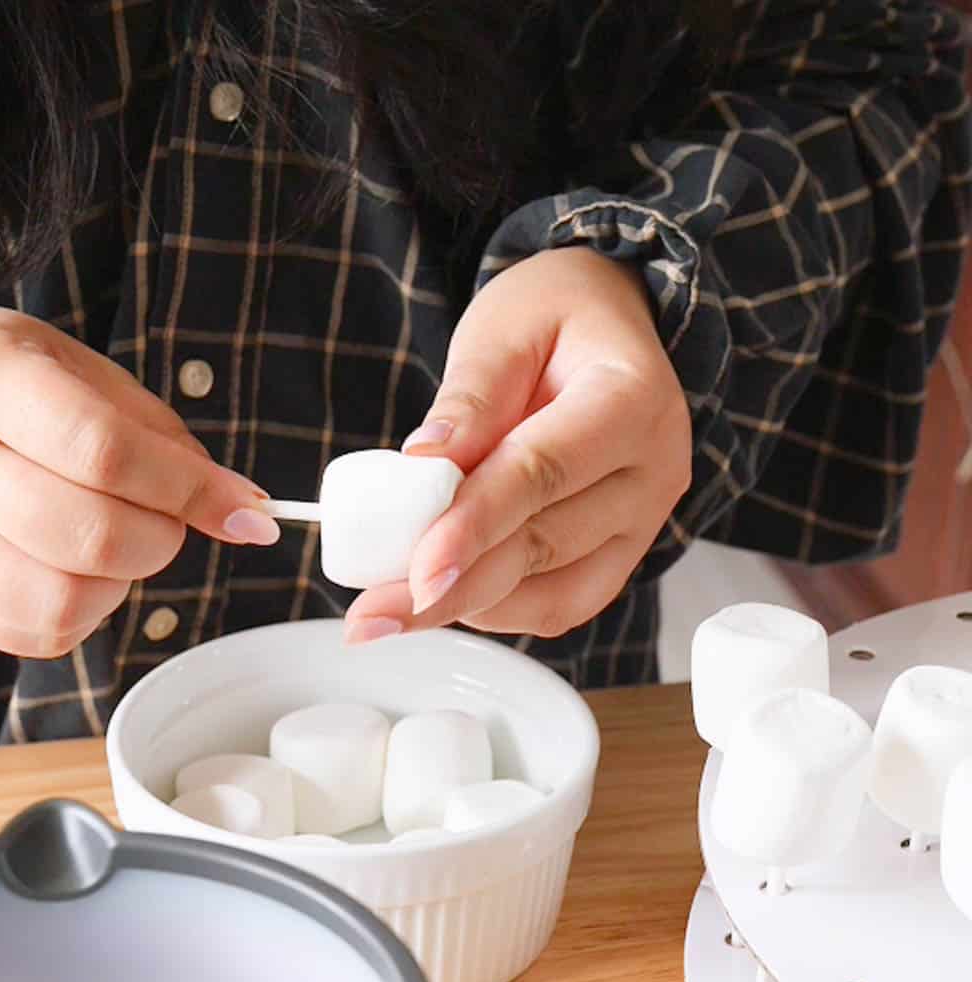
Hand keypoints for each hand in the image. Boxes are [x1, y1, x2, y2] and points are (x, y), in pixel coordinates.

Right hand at [0, 305, 278, 656]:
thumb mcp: (73, 366)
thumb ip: (158, 435)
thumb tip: (239, 508)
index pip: (103, 452)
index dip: (190, 491)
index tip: (248, 511)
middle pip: (85, 537)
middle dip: (160, 540)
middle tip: (167, 518)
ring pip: (55, 602)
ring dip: (119, 587)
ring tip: (117, 547)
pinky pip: (28, 635)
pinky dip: (80, 617)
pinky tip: (80, 575)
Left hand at [344, 249, 690, 642]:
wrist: (603, 327)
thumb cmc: (554, 320)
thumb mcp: (504, 328)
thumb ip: (469, 397)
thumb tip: (426, 462)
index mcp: (632, 399)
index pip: (542, 473)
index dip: (474, 526)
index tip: (416, 572)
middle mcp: (654, 470)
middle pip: (544, 545)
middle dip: (453, 588)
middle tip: (373, 615)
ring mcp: (644, 521)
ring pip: (553, 592)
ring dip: (467, 607)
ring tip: (392, 608)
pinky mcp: (622, 555)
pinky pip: (561, 606)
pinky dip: (498, 609)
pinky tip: (447, 595)